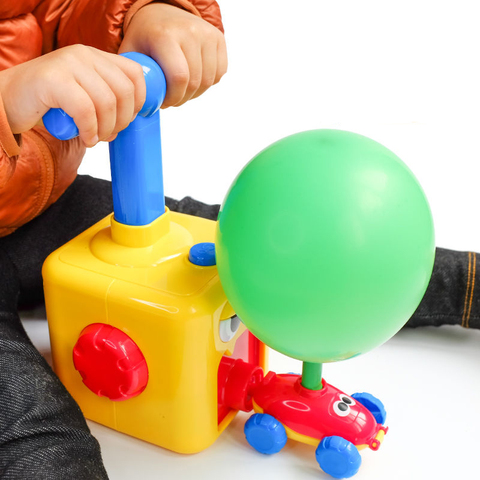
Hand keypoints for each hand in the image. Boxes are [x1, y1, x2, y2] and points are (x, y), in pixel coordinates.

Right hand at [0, 45, 145, 146]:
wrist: (9, 100)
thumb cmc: (50, 103)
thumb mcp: (85, 94)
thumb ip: (108, 97)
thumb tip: (134, 116)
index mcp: (95, 56)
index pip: (134, 74)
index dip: (139, 101)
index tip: (128, 120)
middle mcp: (83, 55)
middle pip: (124, 91)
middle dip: (122, 120)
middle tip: (109, 134)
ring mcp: (67, 64)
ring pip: (107, 102)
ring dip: (106, 129)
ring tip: (96, 138)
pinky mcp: (53, 80)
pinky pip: (85, 110)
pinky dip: (90, 130)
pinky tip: (85, 138)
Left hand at [119, 2, 226, 107]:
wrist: (161, 11)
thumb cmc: (145, 37)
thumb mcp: (132, 53)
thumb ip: (135, 78)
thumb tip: (141, 107)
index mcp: (164, 35)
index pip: (179, 77)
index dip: (173, 98)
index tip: (164, 102)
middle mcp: (189, 31)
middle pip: (195, 82)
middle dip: (183, 98)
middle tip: (172, 100)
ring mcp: (206, 34)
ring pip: (208, 81)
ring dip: (195, 93)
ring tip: (181, 90)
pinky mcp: (218, 39)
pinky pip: (219, 74)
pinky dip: (207, 82)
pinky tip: (194, 79)